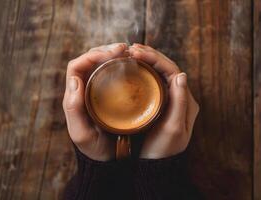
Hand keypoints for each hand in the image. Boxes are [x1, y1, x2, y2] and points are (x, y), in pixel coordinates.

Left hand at [63, 43, 127, 160]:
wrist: (107, 159)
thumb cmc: (95, 148)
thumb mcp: (81, 134)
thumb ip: (74, 109)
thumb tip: (75, 79)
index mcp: (75, 94)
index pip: (78, 65)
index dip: (93, 55)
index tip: (113, 54)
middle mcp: (84, 89)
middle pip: (90, 60)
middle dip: (106, 50)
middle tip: (125, 49)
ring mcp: (97, 90)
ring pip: (102, 63)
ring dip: (114, 54)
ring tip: (130, 52)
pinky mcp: (110, 94)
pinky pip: (113, 73)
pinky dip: (122, 65)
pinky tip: (133, 64)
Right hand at [129, 44, 198, 158]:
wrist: (155, 164)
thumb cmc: (163, 149)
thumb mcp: (173, 128)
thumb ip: (179, 102)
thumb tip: (180, 74)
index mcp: (186, 101)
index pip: (172, 71)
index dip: (156, 58)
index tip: (138, 51)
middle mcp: (179, 97)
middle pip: (166, 69)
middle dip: (151, 56)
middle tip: (132, 48)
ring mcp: (169, 99)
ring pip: (159, 73)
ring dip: (147, 61)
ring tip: (132, 52)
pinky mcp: (159, 103)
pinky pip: (153, 82)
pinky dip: (144, 71)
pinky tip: (134, 67)